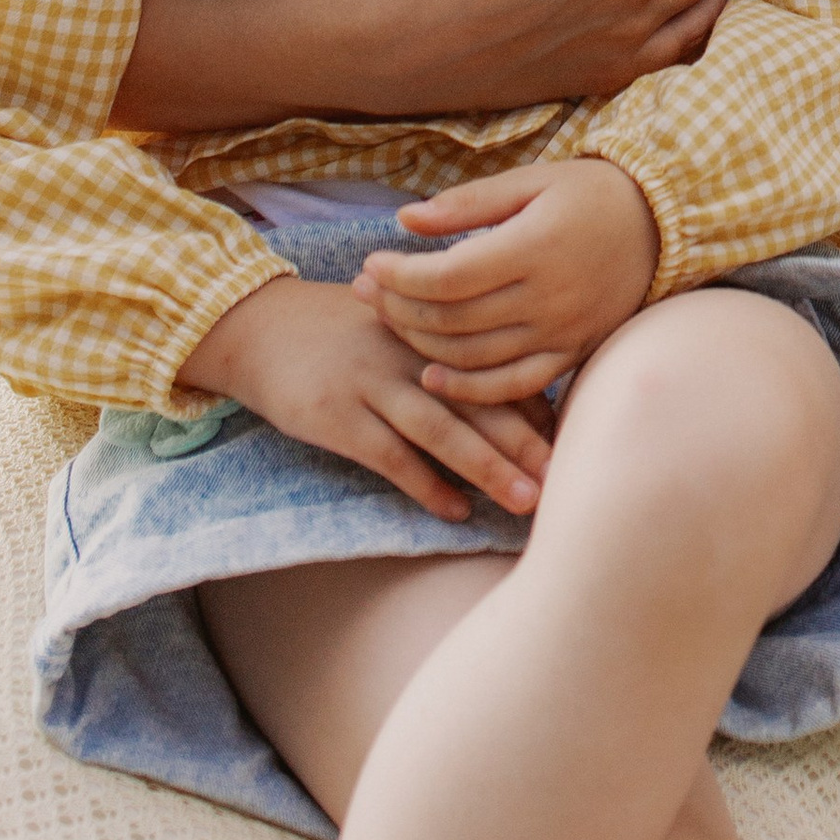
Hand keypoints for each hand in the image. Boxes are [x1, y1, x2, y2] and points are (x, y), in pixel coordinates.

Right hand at [180, 274, 552, 522]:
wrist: (261, 327)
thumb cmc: (344, 334)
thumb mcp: (399, 330)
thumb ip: (449, 356)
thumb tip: (517, 401)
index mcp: (432, 329)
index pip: (496, 366)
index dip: (538, 406)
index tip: (579, 441)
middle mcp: (409, 353)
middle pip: (479, 398)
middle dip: (527, 440)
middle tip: (569, 476)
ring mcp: (372, 383)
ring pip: (441, 429)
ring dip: (486, 467)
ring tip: (525, 501)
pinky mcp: (338, 416)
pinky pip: (390, 456)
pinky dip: (425, 484)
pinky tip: (455, 512)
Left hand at [357, 159, 660, 404]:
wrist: (662, 224)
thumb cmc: (590, 193)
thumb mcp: (531, 180)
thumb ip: (468, 203)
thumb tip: (405, 220)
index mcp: (535, 246)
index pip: (447, 277)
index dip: (399, 277)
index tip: (369, 265)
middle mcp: (548, 297)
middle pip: (453, 319)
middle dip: (398, 307)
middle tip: (365, 292)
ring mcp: (562, 332)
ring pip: (473, 357)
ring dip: (421, 344)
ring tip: (390, 321)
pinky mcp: (572, 354)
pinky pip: (513, 386)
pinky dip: (469, 389)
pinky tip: (433, 376)